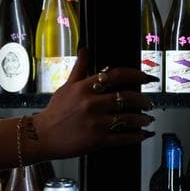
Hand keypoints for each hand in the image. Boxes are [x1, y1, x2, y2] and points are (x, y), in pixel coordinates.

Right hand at [31, 51, 155, 158]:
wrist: (41, 137)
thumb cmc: (54, 112)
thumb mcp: (66, 87)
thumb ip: (79, 68)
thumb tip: (85, 49)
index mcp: (84, 88)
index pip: (116, 75)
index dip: (135, 75)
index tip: (145, 78)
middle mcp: (91, 104)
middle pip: (127, 97)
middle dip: (143, 100)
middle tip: (148, 102)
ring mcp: (95, 123)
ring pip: (129, 118)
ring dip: (143, 118)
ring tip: (147, 118)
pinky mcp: (97, 140)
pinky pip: (123, 137)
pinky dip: (137, 136)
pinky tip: (143, 134)